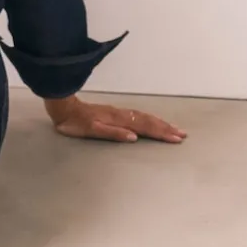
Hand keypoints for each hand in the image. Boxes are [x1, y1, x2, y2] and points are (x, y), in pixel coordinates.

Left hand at [43, 95, 186, 142]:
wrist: (63, 108)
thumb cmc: (75, 123)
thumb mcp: (91, 131)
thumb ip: (113, 133)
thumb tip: (134, 137)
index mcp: (118, 120)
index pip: (144, 127)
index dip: (161, 133)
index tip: (176, 138)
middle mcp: (122, 115)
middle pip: (148, 121)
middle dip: (166, 128)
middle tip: (182, 134)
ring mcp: (119, 113)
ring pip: (145, 117)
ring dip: (160, 123)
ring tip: (174, 128)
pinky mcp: (115, 113)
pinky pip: (138, 116)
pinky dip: (149, 119)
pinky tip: (153, 122)